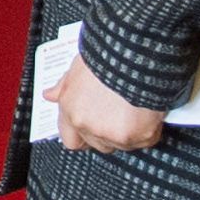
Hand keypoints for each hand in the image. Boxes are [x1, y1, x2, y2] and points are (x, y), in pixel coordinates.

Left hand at [45, 55, 165, 153]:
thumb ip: (64, 87)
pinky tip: (149, 112)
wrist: (135, 55)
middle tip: (119, 115)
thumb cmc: (108, 57)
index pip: (70, 139)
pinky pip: (145, 139)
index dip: (83, 136)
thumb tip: (49, 95)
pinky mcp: (136, 136)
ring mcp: (111, 133)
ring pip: (122, 144)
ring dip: (129, 131)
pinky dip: (149, 128)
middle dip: (108, 132)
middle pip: (98, 144)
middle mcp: (86, 124)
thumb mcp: (78, 67)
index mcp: (70, 108)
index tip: (92, 130)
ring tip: (135, 108)